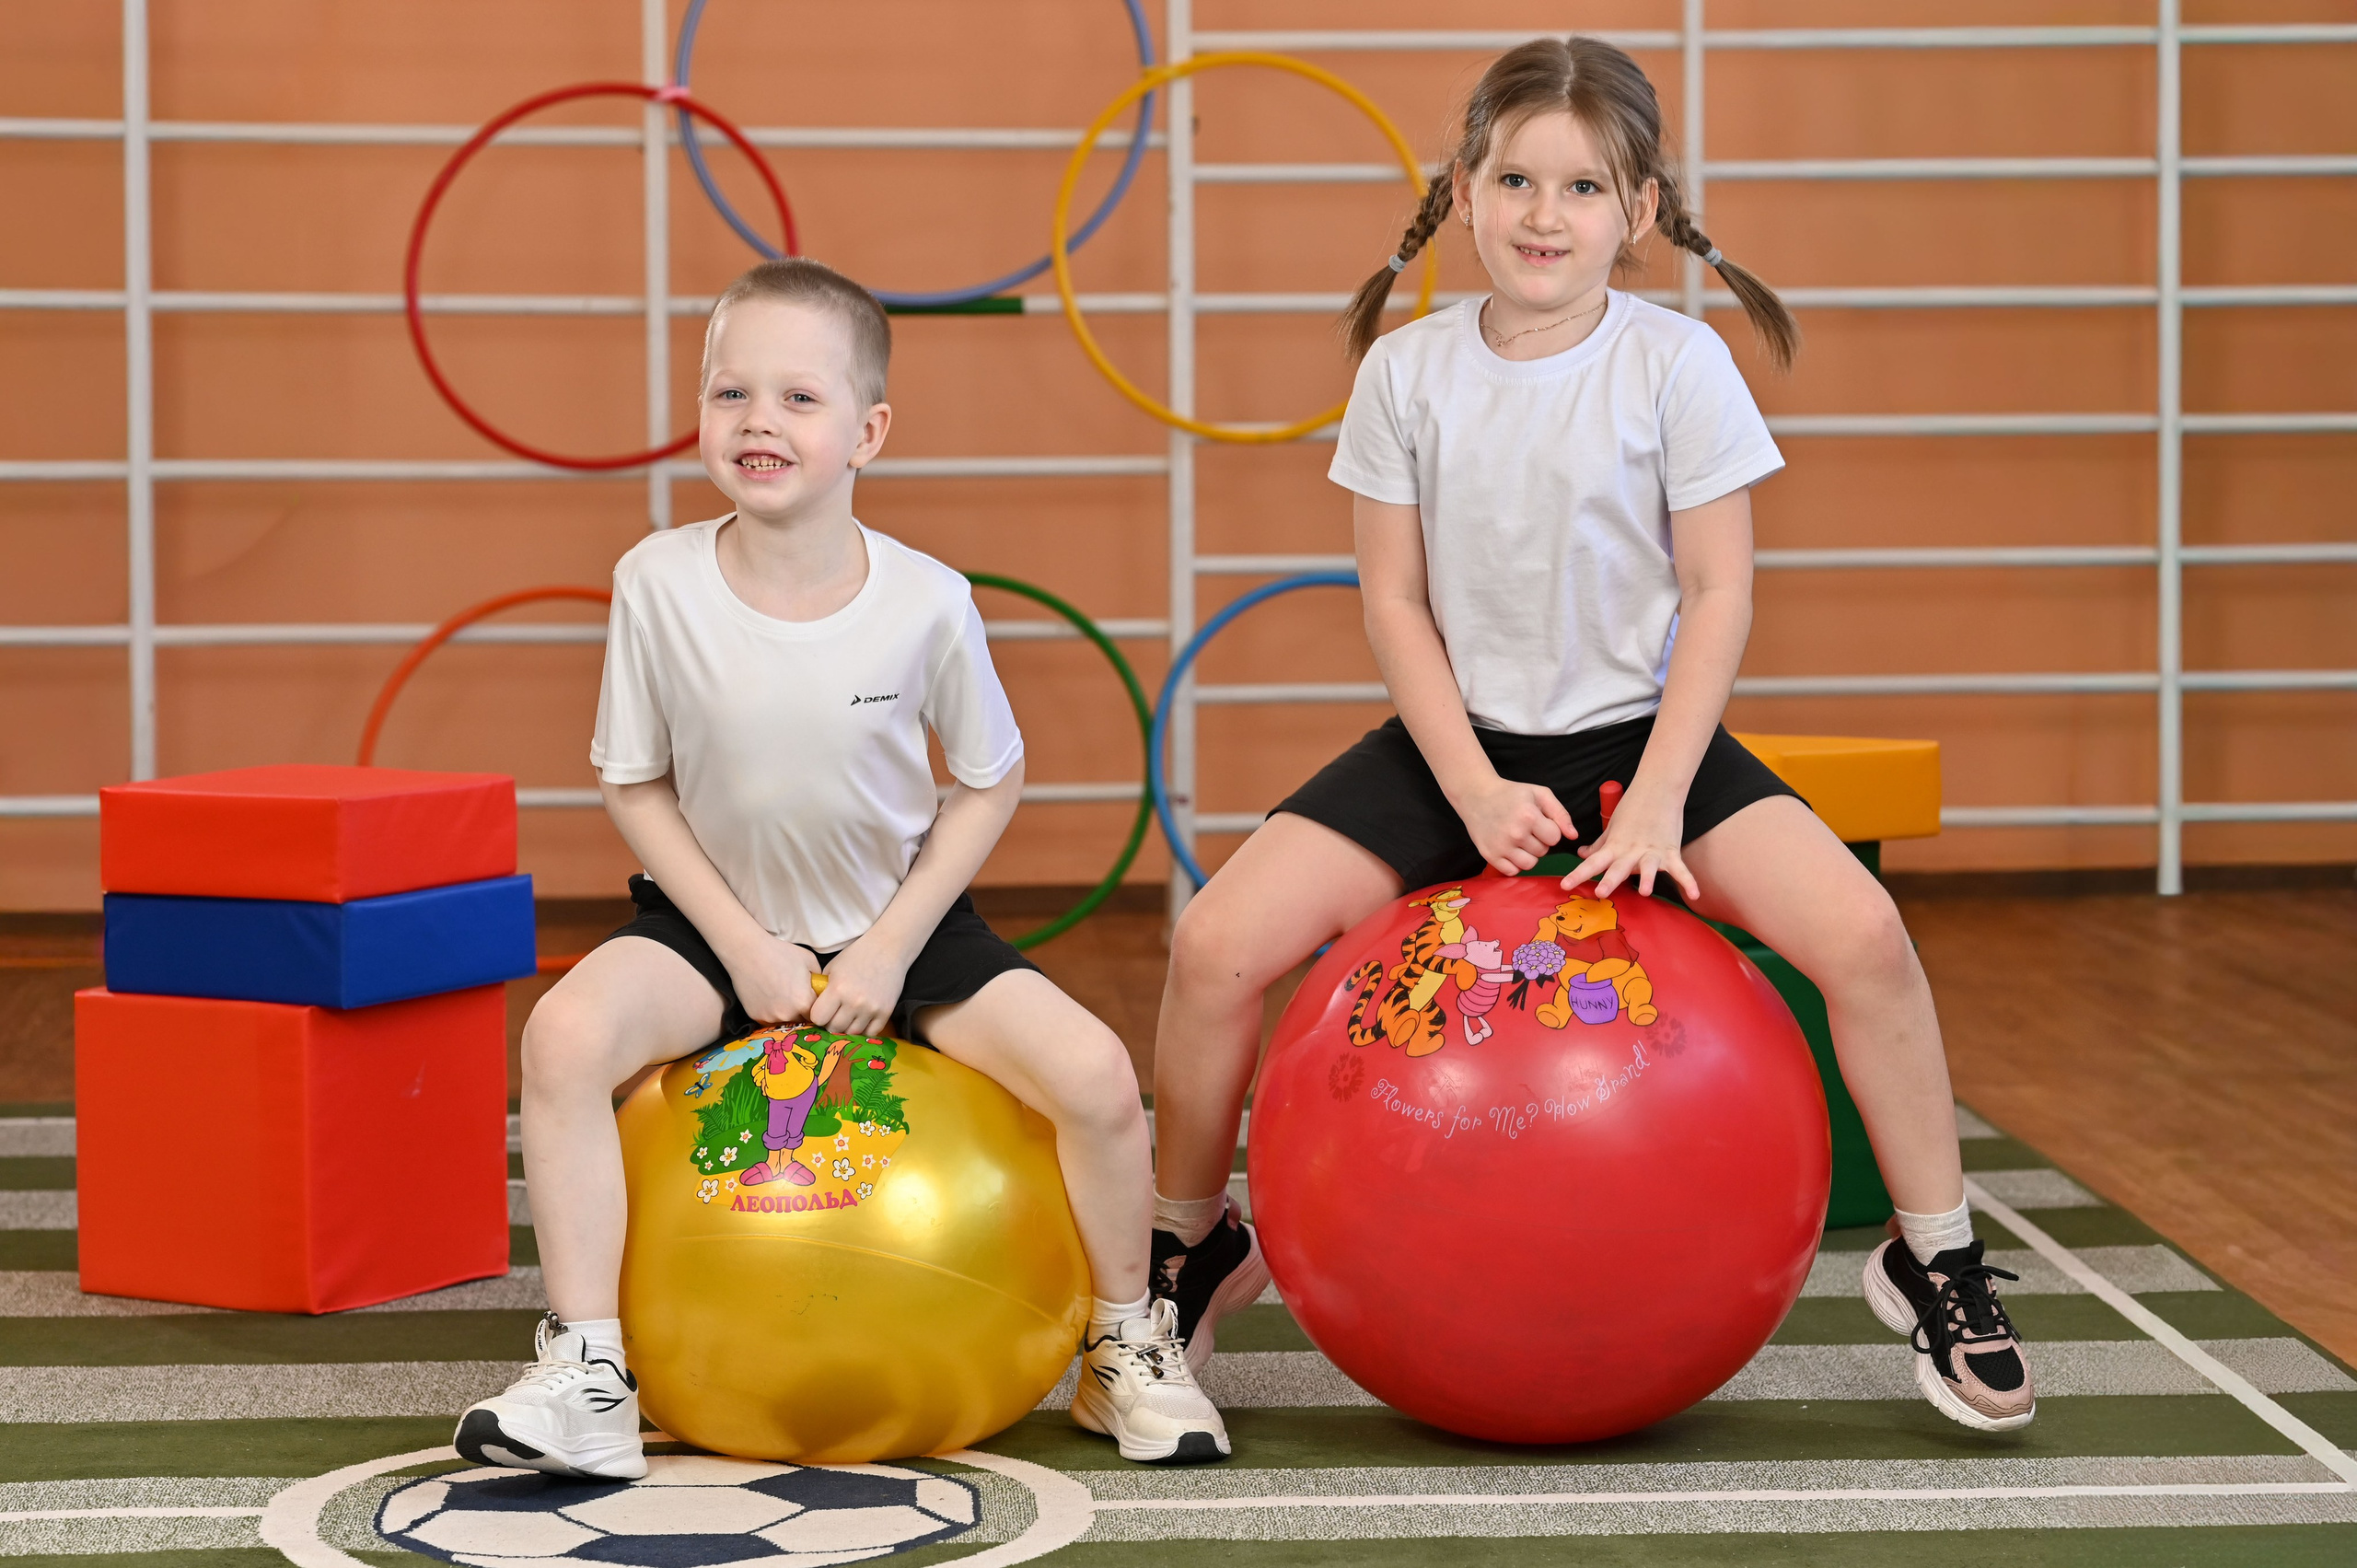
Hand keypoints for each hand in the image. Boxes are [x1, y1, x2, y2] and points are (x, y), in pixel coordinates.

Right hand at [720, 934, 822, 1025]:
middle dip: (802, 1012)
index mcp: (804, 1002)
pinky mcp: (756, 1016)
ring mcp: (770, 1017)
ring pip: (785, 1021)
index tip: (812, 1000)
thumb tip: (821, 988)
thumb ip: (819, 979)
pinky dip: (771, 1011)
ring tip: (780, 995)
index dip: (816, 1007)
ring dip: (786, 1013)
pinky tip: (768, 996)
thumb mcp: (809, 960)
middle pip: (801, 1020)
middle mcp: (788, 1014)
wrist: (748, 952)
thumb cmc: (780, 953)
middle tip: (795, 996)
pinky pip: (769, 1019)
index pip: (818, 1015)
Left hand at [809, 934, 914, 1037]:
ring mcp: (871, 1008)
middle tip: (834, 1015)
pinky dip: (864, 1029)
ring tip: (848, 1017)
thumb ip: (823, 989)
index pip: (818, 1018)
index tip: (821, 1011)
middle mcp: (853, 1002)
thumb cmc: (857, 955)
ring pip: (852, 1033)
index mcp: (837, 989)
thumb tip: (815, 1008)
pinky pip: (870, 1033)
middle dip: (831, 1023)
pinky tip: (861, 1020)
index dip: (817, 1015)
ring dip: (847, 1028)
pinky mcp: (886, 1012)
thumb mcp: (833, 968)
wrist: (888, 948)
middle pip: (834, 1028)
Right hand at [1453, 774, 1576, 873]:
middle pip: (1543, 852)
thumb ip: (1560, 813)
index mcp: (1529, 816)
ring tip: (1519, 839)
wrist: (1476, 796)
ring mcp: (1501, 847)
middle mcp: (1515, 833)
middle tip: (1525, 828)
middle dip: (1539, 841)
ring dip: (1528, 854)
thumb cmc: (1511, 794)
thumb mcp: (1539, 794)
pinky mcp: (1490, 856)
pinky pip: (1513, 871)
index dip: (1549, 830)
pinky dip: (1514, 863)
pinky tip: (1509, 849)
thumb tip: (1573, 836)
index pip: (1555, 838)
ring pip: (1530, 865)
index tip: (1538, 821)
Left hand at [1561, 786, 1700, 901]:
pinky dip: (1688, 881)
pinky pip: (1680, 868)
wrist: (1658, 788)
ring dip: (1647, 878)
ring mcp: (1652, 850)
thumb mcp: (1612, 827)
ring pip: (1648, 867)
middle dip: (1610, 879)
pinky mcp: (1671, 850)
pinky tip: (1694, 895)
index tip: (1565, 885)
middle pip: (1619, 867)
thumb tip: (1582, 854)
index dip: (1578, 873)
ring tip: (1645, 892)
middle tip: (1601, 892)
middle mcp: (1631, 850)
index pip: (1593, 862)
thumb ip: (1599, 845)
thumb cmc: (1633, 808)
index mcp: (1615, 845)